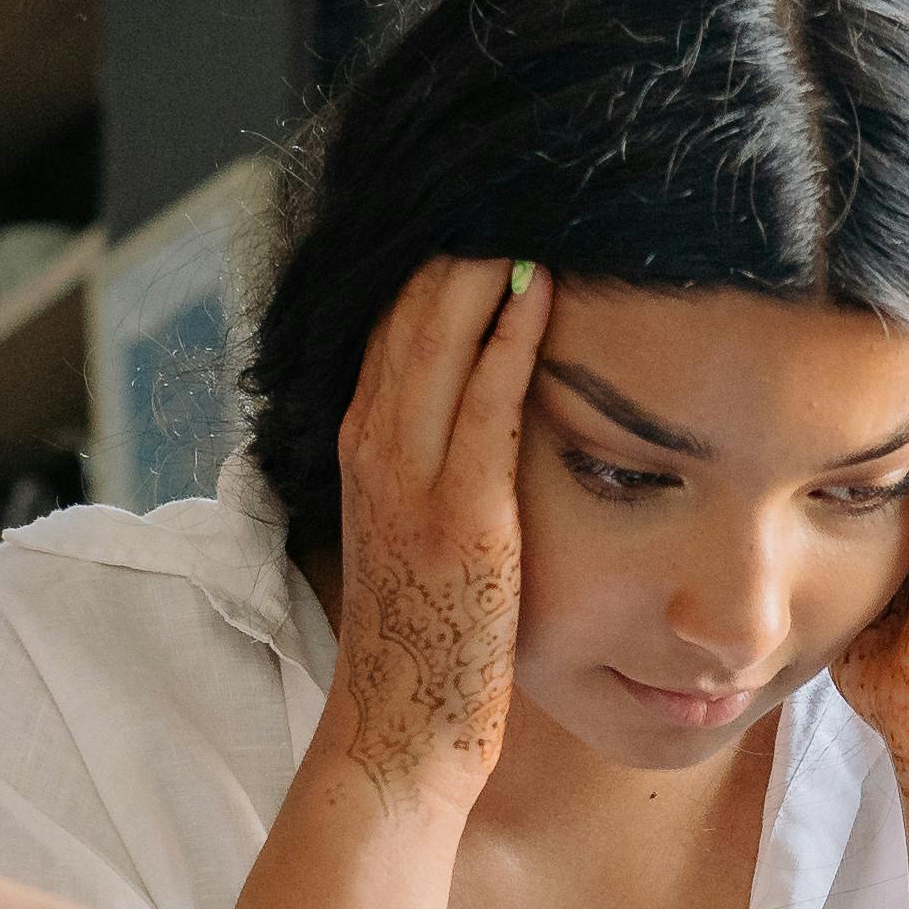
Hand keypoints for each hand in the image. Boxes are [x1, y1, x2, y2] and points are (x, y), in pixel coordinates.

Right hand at [319, 255, 546, 811]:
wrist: (401, 729)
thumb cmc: (427, 636)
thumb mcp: (417, 530)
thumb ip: (436, 465)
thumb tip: (485, 410)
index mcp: (364, 444)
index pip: (394, 318)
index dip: (438, 257)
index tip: (491, 206)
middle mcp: (374, 447)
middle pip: (410, 306)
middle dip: (464, 238)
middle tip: (522, 179)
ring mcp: (410, 480)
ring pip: (436, 336)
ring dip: (484, 265)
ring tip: (535, 203)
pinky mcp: (461, 517)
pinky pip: (484, 403)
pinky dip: (510, 337)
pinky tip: (544, 289)